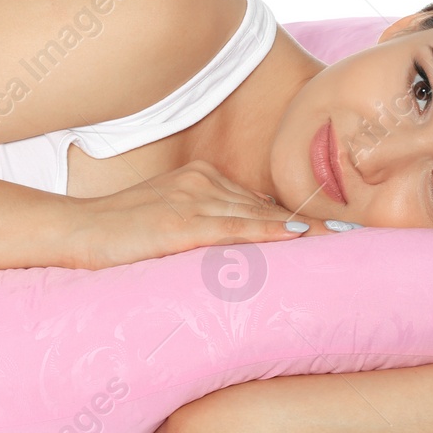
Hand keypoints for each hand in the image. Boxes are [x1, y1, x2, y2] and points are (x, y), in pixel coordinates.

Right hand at [72, 159, 342, 269]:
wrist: (73, 231)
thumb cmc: (115, 235)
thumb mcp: (165, 225)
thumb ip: (202, 229)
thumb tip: (240, 251)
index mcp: (200, 181)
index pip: (259, 203)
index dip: (299, 220)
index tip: (340, 232)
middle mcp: (202, 183)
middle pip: (268, 206)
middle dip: (314, 224)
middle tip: (359, 239)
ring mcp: (191, 200)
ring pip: (259, 215)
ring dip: (305, 230)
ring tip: (345, 242)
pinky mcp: (180, 223)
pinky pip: (234, 229)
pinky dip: (269, 232)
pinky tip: (299, 238)